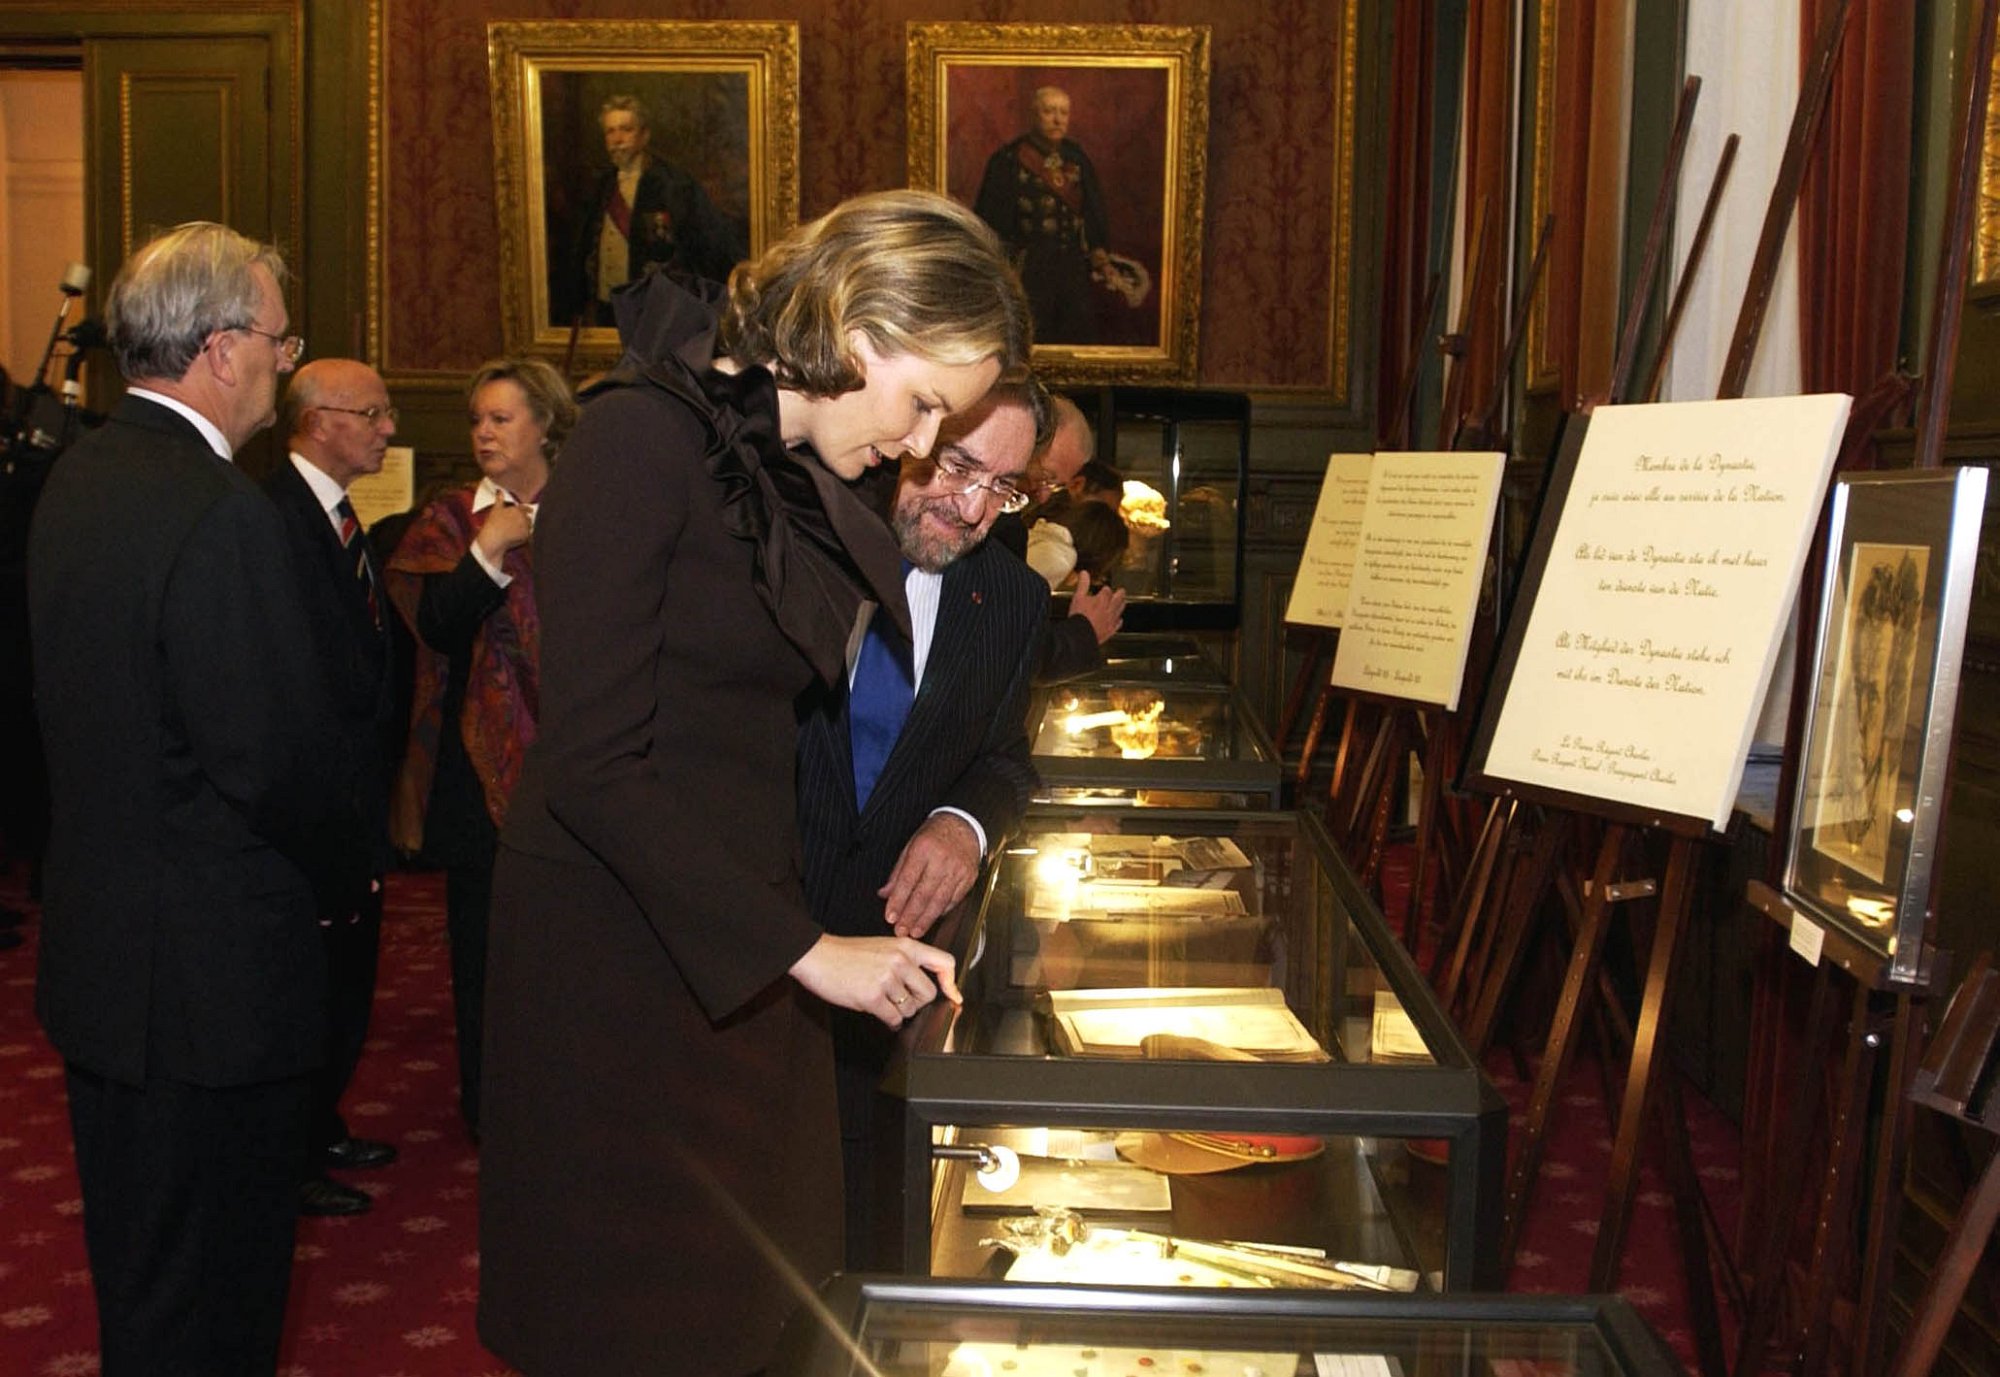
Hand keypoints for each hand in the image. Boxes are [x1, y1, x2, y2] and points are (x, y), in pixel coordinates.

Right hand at [476, 503, 533, 560]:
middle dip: (526, 520)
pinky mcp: (526, 536)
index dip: (528, 509)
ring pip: (529, 526)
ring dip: (526, 527)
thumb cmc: (493, 523)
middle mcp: (523, 517)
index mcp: (517, 510)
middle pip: (528, 518)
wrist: (493, 537)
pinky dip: (525, 536)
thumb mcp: (496, 509)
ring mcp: (525, 527)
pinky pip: (528, 535)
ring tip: (517, 531)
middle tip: (519, 524)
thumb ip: (499, 499)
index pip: (526, 508)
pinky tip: (517, 537)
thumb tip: (500, 491)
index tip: (530, 510)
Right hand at [788, 933, 961, 1028]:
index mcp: (906, 946)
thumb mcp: (883, 947)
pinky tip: (880, 1013)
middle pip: (929, 994)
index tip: (954, 996)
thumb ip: (905, 960)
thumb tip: (927, 985)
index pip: (944, 962)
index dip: (951, 983)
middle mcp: (900, 960)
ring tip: (882, 1001)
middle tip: (899, 1000)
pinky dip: (889, 1021)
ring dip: (898, 1012)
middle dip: (916, 1003)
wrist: (818, 955)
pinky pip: (894, 1019)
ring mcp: (887, 978)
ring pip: (910, 1010)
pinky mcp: (872, 996)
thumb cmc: (848, 953)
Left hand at [879, 812, 980, 937]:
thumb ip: (898, 871)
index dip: (898, 901)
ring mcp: (957, 870)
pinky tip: (932, 920)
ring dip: (926, 919)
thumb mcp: (911, 845)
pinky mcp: (968, 878)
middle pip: (924, 894)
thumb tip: (885, 894)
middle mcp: (942, 860)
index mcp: (923, 849)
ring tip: (915, 931)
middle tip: (901, 930)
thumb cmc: (935, 835)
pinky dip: (942, 912)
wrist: (964, 825)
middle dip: (910, 916)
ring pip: (939, 901)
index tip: (891, 916)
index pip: (907, 881)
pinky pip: (954, 900)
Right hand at [1069, 571, 1124, 645]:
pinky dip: (1119, 621)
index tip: (1105, 589)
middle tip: (1122, 591)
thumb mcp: (1078, 597)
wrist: (1081, 634)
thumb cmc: (1080, 616)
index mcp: (1102, 599)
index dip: (1106, 589)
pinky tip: (1119, 620)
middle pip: (1118, 599)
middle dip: (1120, 594)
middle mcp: (1109, 608)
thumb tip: (1084, 574)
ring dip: (1122, 605)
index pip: (1107, 591)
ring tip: (1123, 602)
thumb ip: (1083, 584)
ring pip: (1120, 610)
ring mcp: (1111, 619)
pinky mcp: (1111, 630)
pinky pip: (1118, 624)